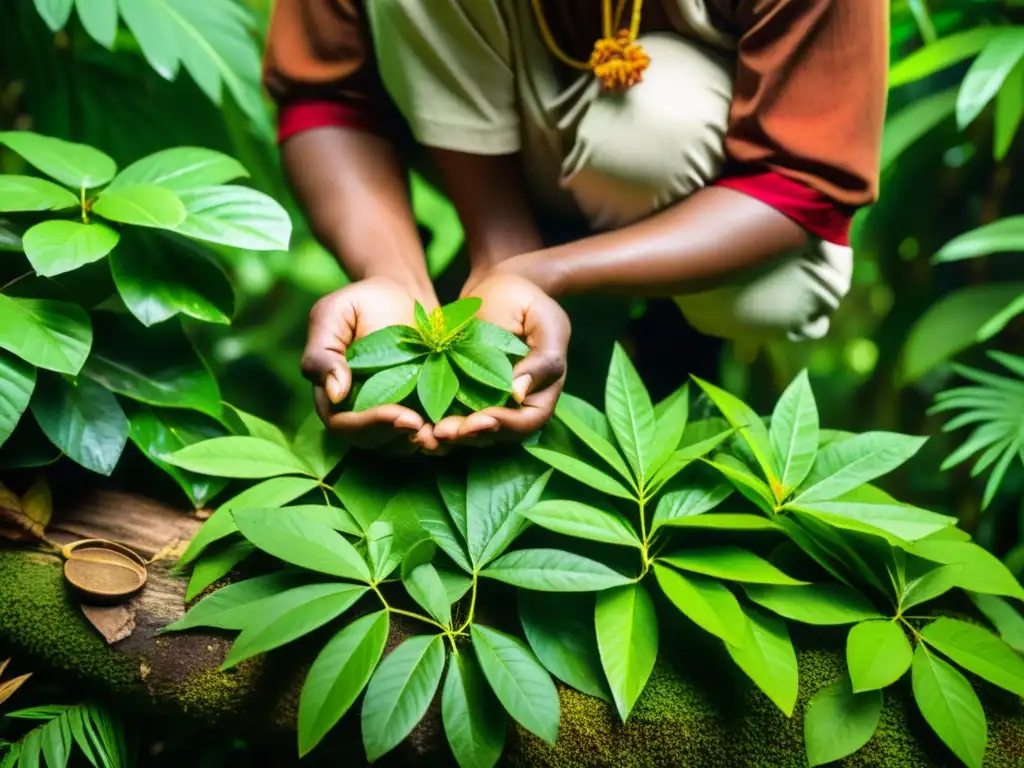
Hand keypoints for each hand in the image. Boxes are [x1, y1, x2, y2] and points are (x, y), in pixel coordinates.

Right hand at [302, 277, 439, 450]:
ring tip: (439, 434)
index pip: (344, 424)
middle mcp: (358, 411)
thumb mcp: (333, 314)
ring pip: (398, 444)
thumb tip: (334, 393)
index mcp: (332, 395)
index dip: (369, 425)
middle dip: (396, 437)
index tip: (399, 416)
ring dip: (418, 443)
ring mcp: (388, 414)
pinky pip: (423, 434)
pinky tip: (452, 429)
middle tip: (420, 426)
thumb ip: (323, 352)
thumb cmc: (362, 300)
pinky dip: (436, 436)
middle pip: (371, 441)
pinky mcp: (416, 410)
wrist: (402, 292)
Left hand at [433, 271, 570, 445]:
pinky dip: (439, 421)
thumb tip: (518, 395)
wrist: (495, 283)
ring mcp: (488, 399)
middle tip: (445, 432)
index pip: (528, 421)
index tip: (480, 419)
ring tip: (431, 432)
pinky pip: (453, 414)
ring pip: (473, 430)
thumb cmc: (526, 299)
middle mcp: (515, 403)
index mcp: (542, 390)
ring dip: (452, 435)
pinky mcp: (462, 391)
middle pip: (497, 433)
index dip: (505, 425)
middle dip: (471, 435)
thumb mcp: (544, 321)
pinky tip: (421, 423)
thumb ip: (543, 359)